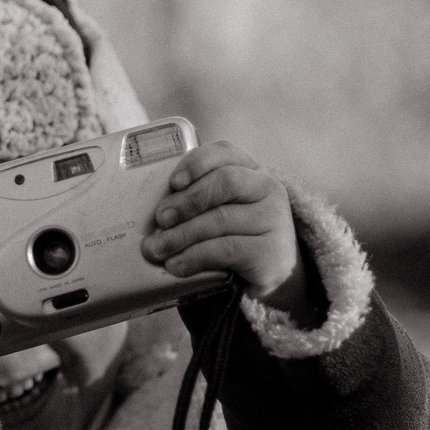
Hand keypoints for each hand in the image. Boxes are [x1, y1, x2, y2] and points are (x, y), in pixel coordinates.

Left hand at [141, 141, 307, 313]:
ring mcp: (274, 220)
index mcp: (252, 172)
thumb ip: (198, 202)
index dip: (196, 163)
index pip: (225, 153)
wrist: (273, 276)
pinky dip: (195, 257)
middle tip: (160, 219)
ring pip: (221, 219)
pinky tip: (177, 265)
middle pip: (226, 182)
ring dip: (181, 235)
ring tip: (156, 249)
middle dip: (187, 200)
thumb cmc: (237, 239)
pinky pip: (226, 249)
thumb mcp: (221, 212)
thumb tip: (155, 211)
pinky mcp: (271, 252)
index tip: (173, 182)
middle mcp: (268, 190)